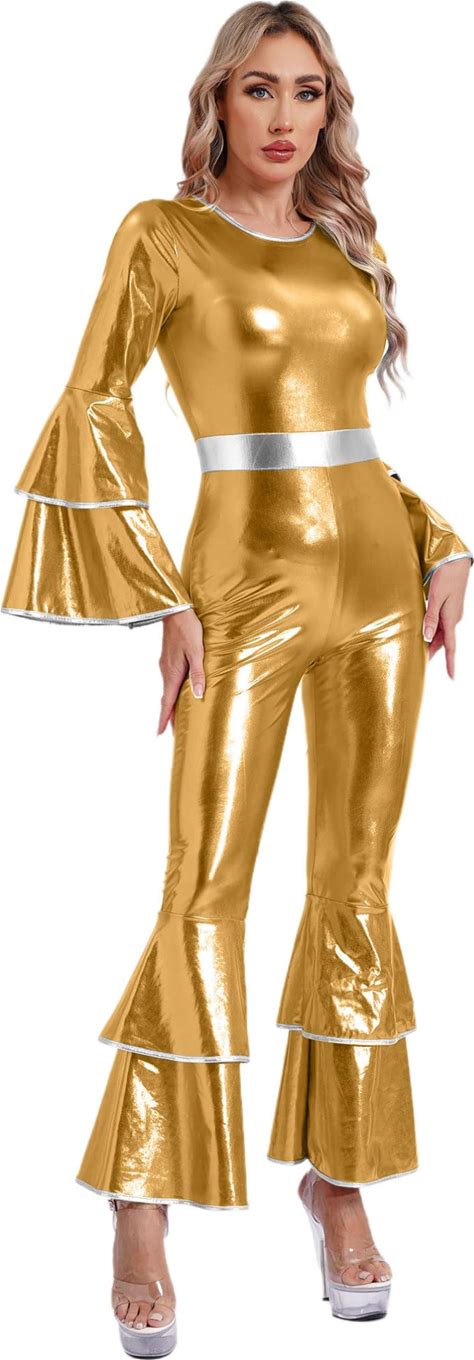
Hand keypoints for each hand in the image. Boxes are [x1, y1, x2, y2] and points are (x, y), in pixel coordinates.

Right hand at [156, 608, 204, 735]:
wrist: (176, 610)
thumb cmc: (188, 630)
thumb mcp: (197, 652)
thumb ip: (198, 674)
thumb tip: (197, 695)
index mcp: (172, 673)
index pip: (167, 702)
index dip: (163, 719)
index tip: (158, 733)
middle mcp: (166, 671)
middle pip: (166, 699)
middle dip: (167, 716)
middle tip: (169, 731)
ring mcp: (165, 665)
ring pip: (167, 690)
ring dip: (170, 704)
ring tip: (175, 716)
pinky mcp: (168, 659)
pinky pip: (169, 681)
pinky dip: (171, 692)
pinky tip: (178, 692)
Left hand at [422, 558, 471, 678]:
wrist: (455, 560)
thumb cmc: (445, 576)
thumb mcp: (435, 596)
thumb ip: (430, 617)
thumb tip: (426, 637)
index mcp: (451, 618)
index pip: (451, 646)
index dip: (450, 663)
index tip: (452, 677)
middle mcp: (453, 618)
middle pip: (443, 642)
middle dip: (434, 653)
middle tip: (421, 665)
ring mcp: (451, 612)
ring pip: (441, 633)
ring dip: (432, 642)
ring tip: (420, 651)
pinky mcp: (448, 606)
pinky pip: (440, 624)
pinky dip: (433, 631)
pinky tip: (425, 632)